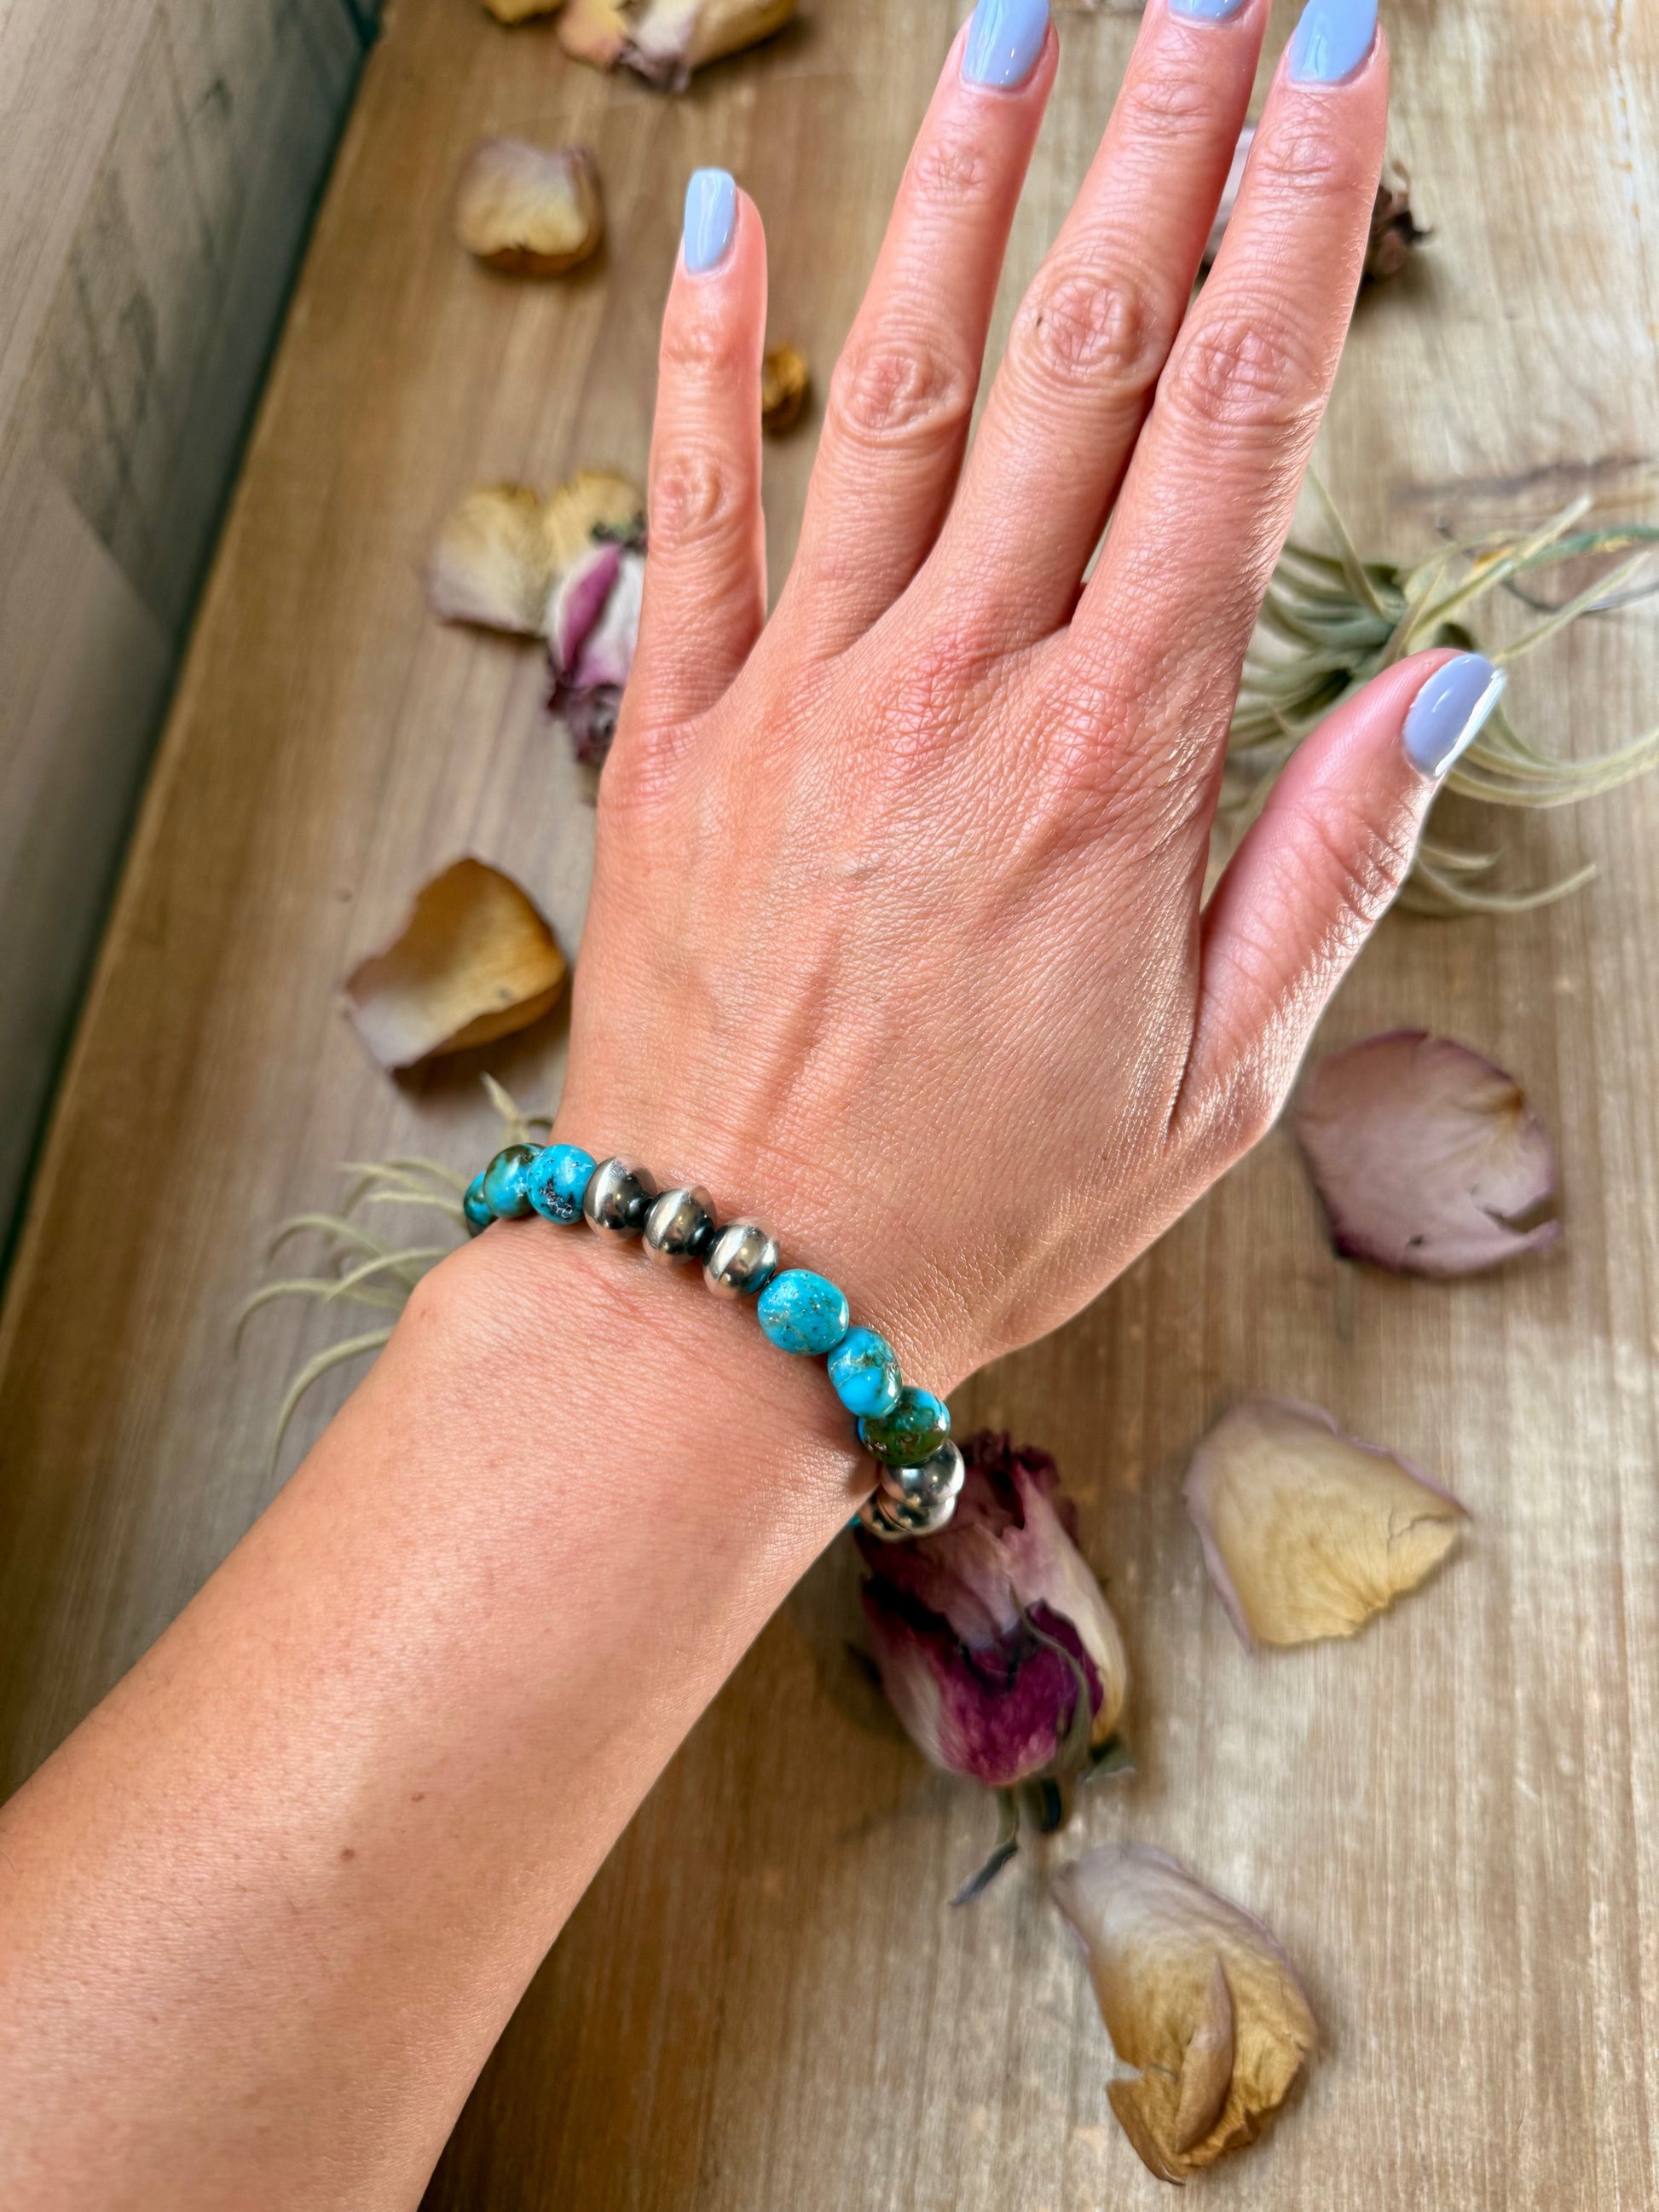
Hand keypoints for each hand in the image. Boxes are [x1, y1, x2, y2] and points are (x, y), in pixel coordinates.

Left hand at [559, 0, 1468, 1391]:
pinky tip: (739, 209)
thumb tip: (1439, 688)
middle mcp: (959, 689)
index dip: (1301, 227)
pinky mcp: (679, 729)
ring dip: (971, 189)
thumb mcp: (1213, 1082)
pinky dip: (711, 352)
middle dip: (1170, 146)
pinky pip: (697, 507)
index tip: (1344, 65)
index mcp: (1115, 765)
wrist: (731, 1289)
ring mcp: (804, 693)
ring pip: (900, 390)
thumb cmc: (983, 1203)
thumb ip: (1323, 866)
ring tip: (1033, 20)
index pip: (1236, 435)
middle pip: (1088, 364)